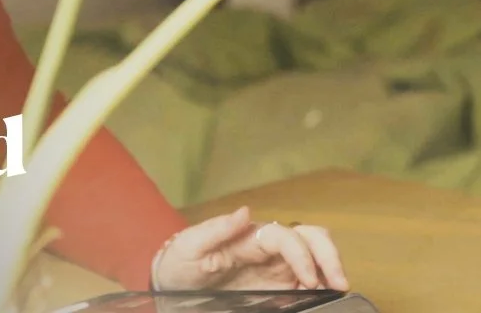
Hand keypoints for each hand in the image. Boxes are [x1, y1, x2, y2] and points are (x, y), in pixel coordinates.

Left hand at [153, 207, 348, 291]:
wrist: (173, 288)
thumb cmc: (180, 263)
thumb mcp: (189, 246)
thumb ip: (216, 228)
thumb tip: (246, 211)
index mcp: (249, 236)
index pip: (285, 237)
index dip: (301, 254)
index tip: (309, 279)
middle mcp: (268, 249)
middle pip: (310, 239)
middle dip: (330, 256)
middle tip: (340, 284)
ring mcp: (276, 269)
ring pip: (316, 257)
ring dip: (330, 270)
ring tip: (336, 293)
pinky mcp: (278, 289)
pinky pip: (308, 284)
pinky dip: (321, 288)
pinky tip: (323, 300)